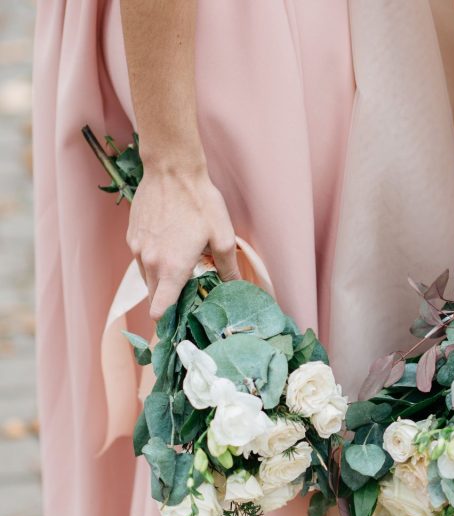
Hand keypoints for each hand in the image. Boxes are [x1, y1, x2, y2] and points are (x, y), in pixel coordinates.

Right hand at [127, 166, 238, 318]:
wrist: (171, 170)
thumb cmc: (200, 202)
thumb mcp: (223, 236)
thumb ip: (228, 267)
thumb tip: (236, 287)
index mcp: (171, 268)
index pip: (160, 310)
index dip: (169, 321)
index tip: (180, 323)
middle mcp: (148, 262)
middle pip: (154, 296)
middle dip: (169, 301)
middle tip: (189, 296)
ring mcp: (136, 249)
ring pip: (146, 278)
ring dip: (161, 281)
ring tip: (182, 271)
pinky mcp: (132, 236)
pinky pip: (141, 260)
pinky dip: (153, 263)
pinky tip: (171, 249)